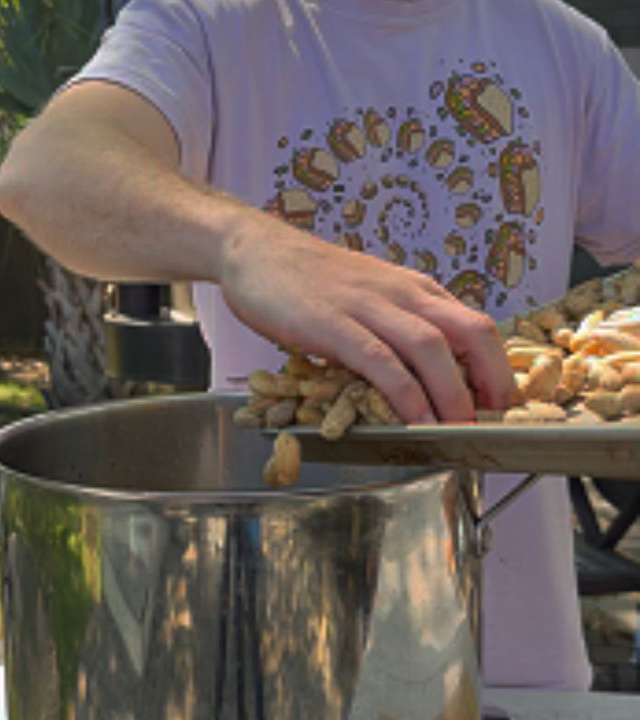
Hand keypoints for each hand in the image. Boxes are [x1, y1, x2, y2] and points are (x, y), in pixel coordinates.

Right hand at [219, 211, 515, 423]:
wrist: (256, 251)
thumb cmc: (312, 281)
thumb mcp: (370, 297)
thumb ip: (398, 327)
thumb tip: (427, 373)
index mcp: (415, 290)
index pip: (476, 325)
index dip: (497, 369)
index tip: (502, 405)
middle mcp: (402, 294)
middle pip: (470, 333)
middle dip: (489, 381)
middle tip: (493, 422)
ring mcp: (368, 306)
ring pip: (430, 348)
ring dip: (451, 394)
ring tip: (459, 429)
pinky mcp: (333, 324)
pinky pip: (380, 361)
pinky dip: (404, 394)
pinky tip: (413, 420)